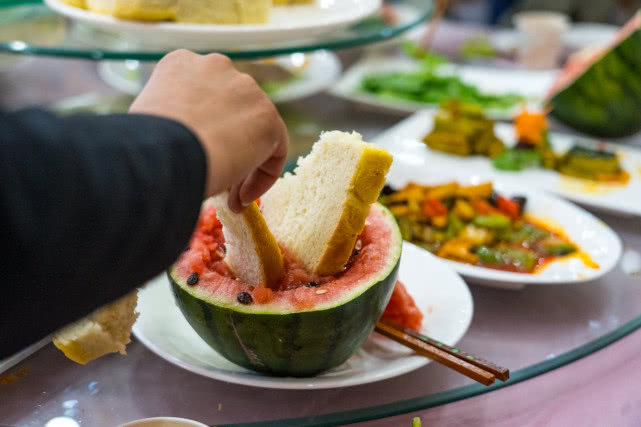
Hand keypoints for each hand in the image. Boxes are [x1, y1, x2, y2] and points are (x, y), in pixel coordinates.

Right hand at [129, 49, 287, 211]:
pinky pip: (274, 151)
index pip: (202, 97)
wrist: (163, 152)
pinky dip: (262, 177)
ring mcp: (246, 88)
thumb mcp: (147, 123)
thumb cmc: (142, 145)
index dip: (202, 132)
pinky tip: (241, 198)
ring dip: (243, 164)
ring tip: (229, 197)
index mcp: (181, 64)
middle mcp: (216, 66)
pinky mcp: (268, 117)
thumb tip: (178, 148)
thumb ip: (170, 123)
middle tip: (217, 180)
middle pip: (231, 111)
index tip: (196, 159)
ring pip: (253, 131)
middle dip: (226, 146)